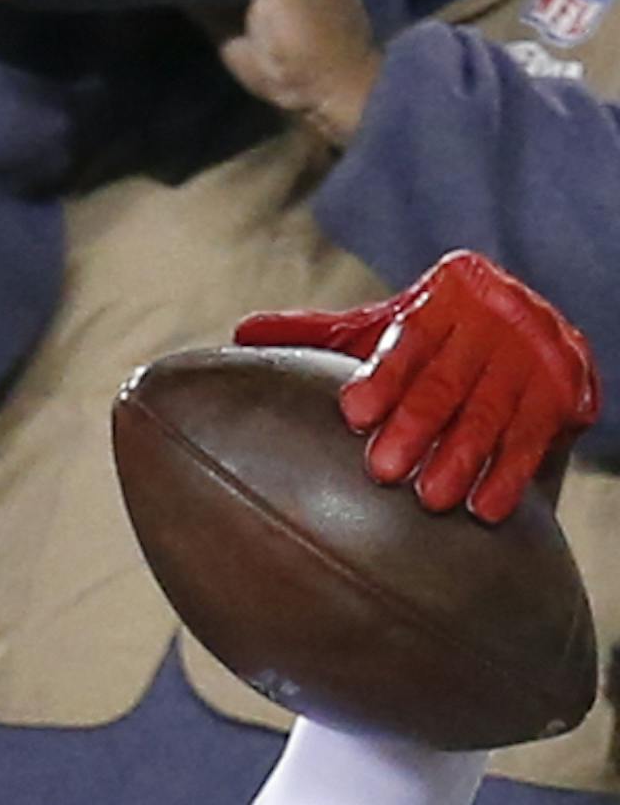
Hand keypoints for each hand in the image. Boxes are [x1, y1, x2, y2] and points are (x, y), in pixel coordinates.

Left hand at [235, 251, 600, 521]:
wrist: (528, 333)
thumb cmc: (434, 340)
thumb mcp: (383, 331)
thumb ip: (320, 335)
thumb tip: (240, 334)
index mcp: (444, 296)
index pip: (407, 340)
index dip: (382, 377)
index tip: (354, 414)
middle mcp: (493, 316)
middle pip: (447, 380)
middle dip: (418, 426)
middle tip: (385, 472)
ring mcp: (533, 349)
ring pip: (492, 411)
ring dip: (466, 457)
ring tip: (436, 501)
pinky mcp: (564, 386)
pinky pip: (535, 436)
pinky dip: (513, 473)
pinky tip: (489, 508)